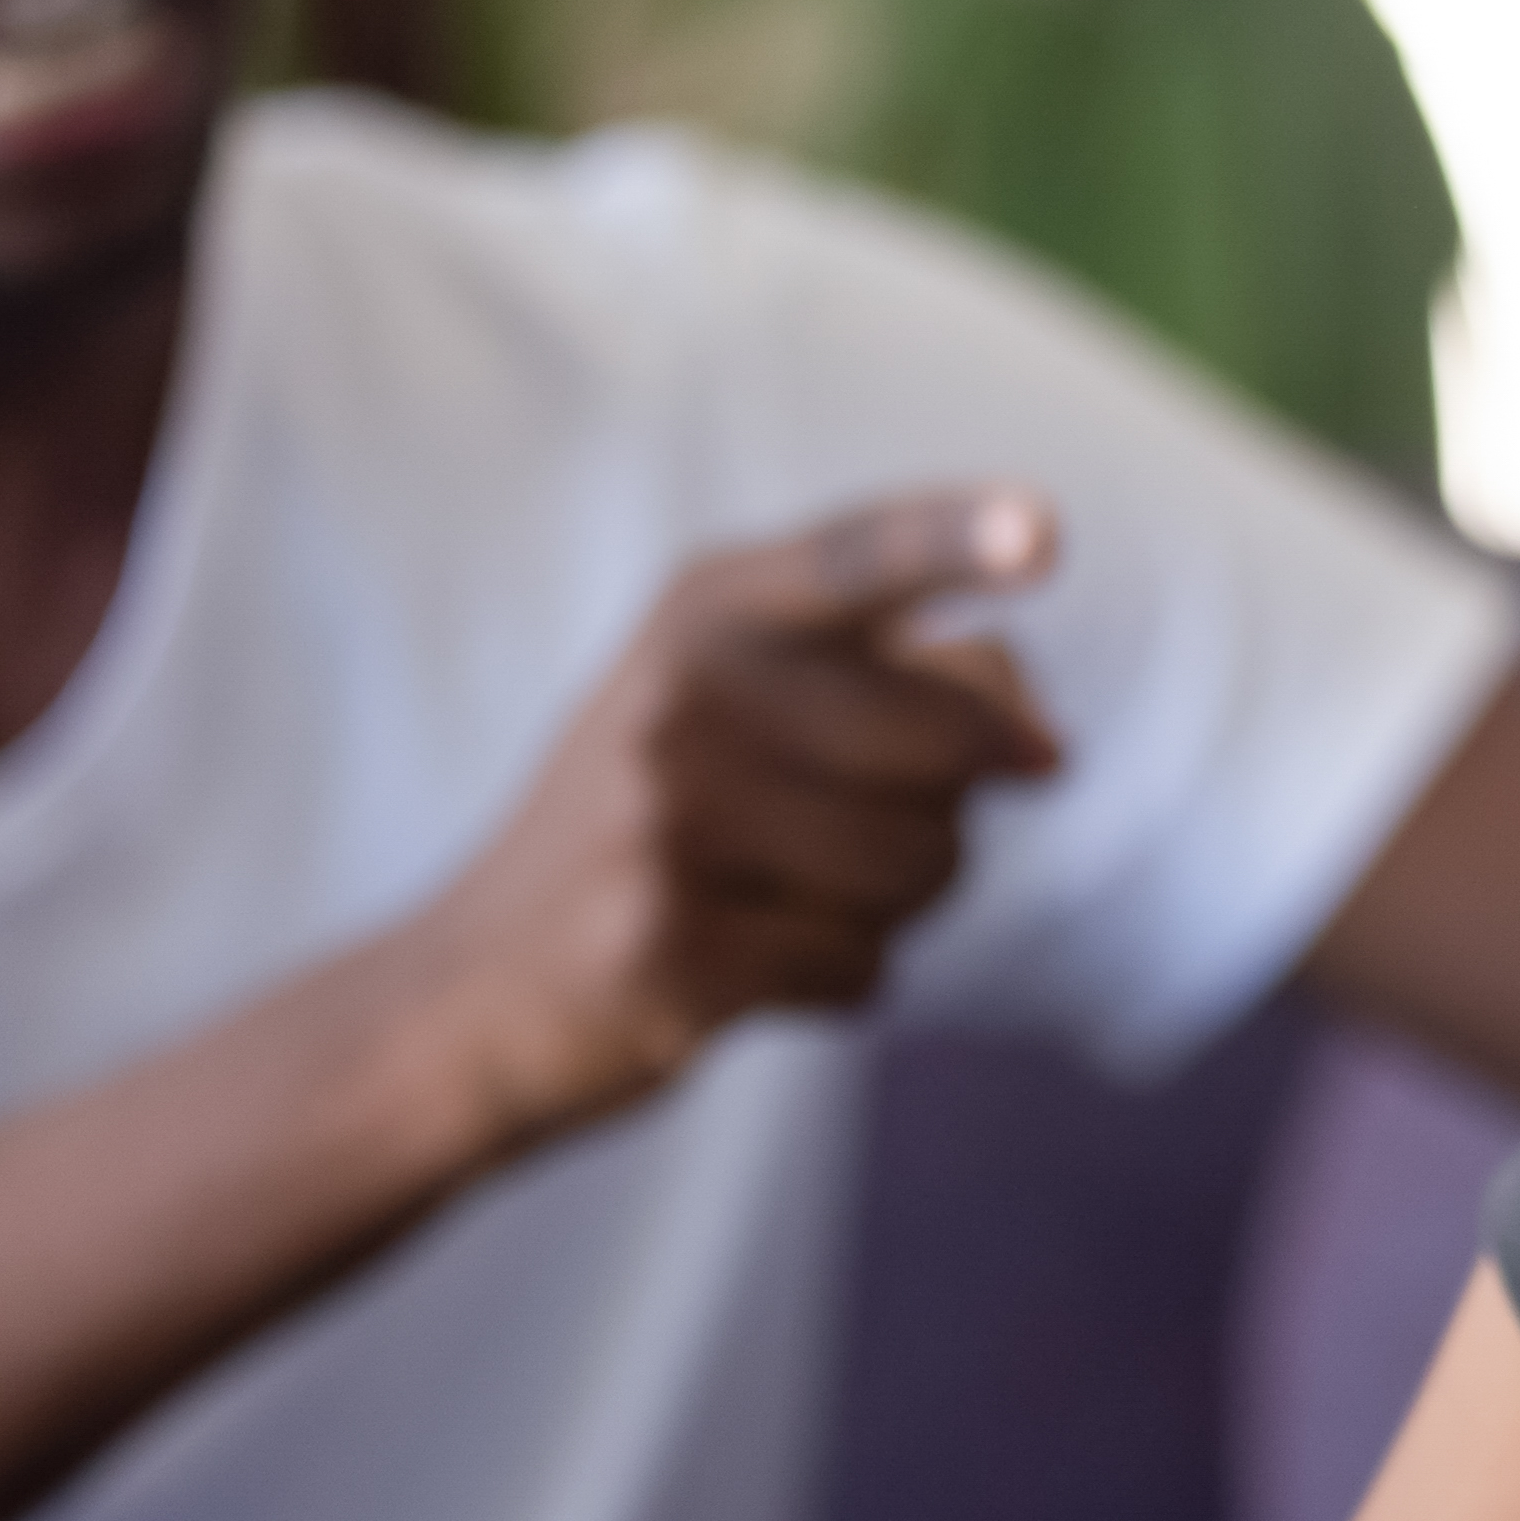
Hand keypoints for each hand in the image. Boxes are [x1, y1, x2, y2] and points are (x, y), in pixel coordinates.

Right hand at [405, 485, 1065, 1147]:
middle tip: (857, 831)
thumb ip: (908, 683)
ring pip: (923, 866)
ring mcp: (668, 823)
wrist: (472, 989)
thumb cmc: (662, 826)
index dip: (958, 539)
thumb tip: (1047, 748)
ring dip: (895, 905)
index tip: (1047, 531)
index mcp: (709, 609)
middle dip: (948, 808)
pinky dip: (839, 981)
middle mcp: (683, 697)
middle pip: (949, 745)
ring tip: (784, 895)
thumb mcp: (746, 708)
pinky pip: (864, 969)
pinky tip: (747, 963)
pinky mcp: (671, 949)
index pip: (857, 558)